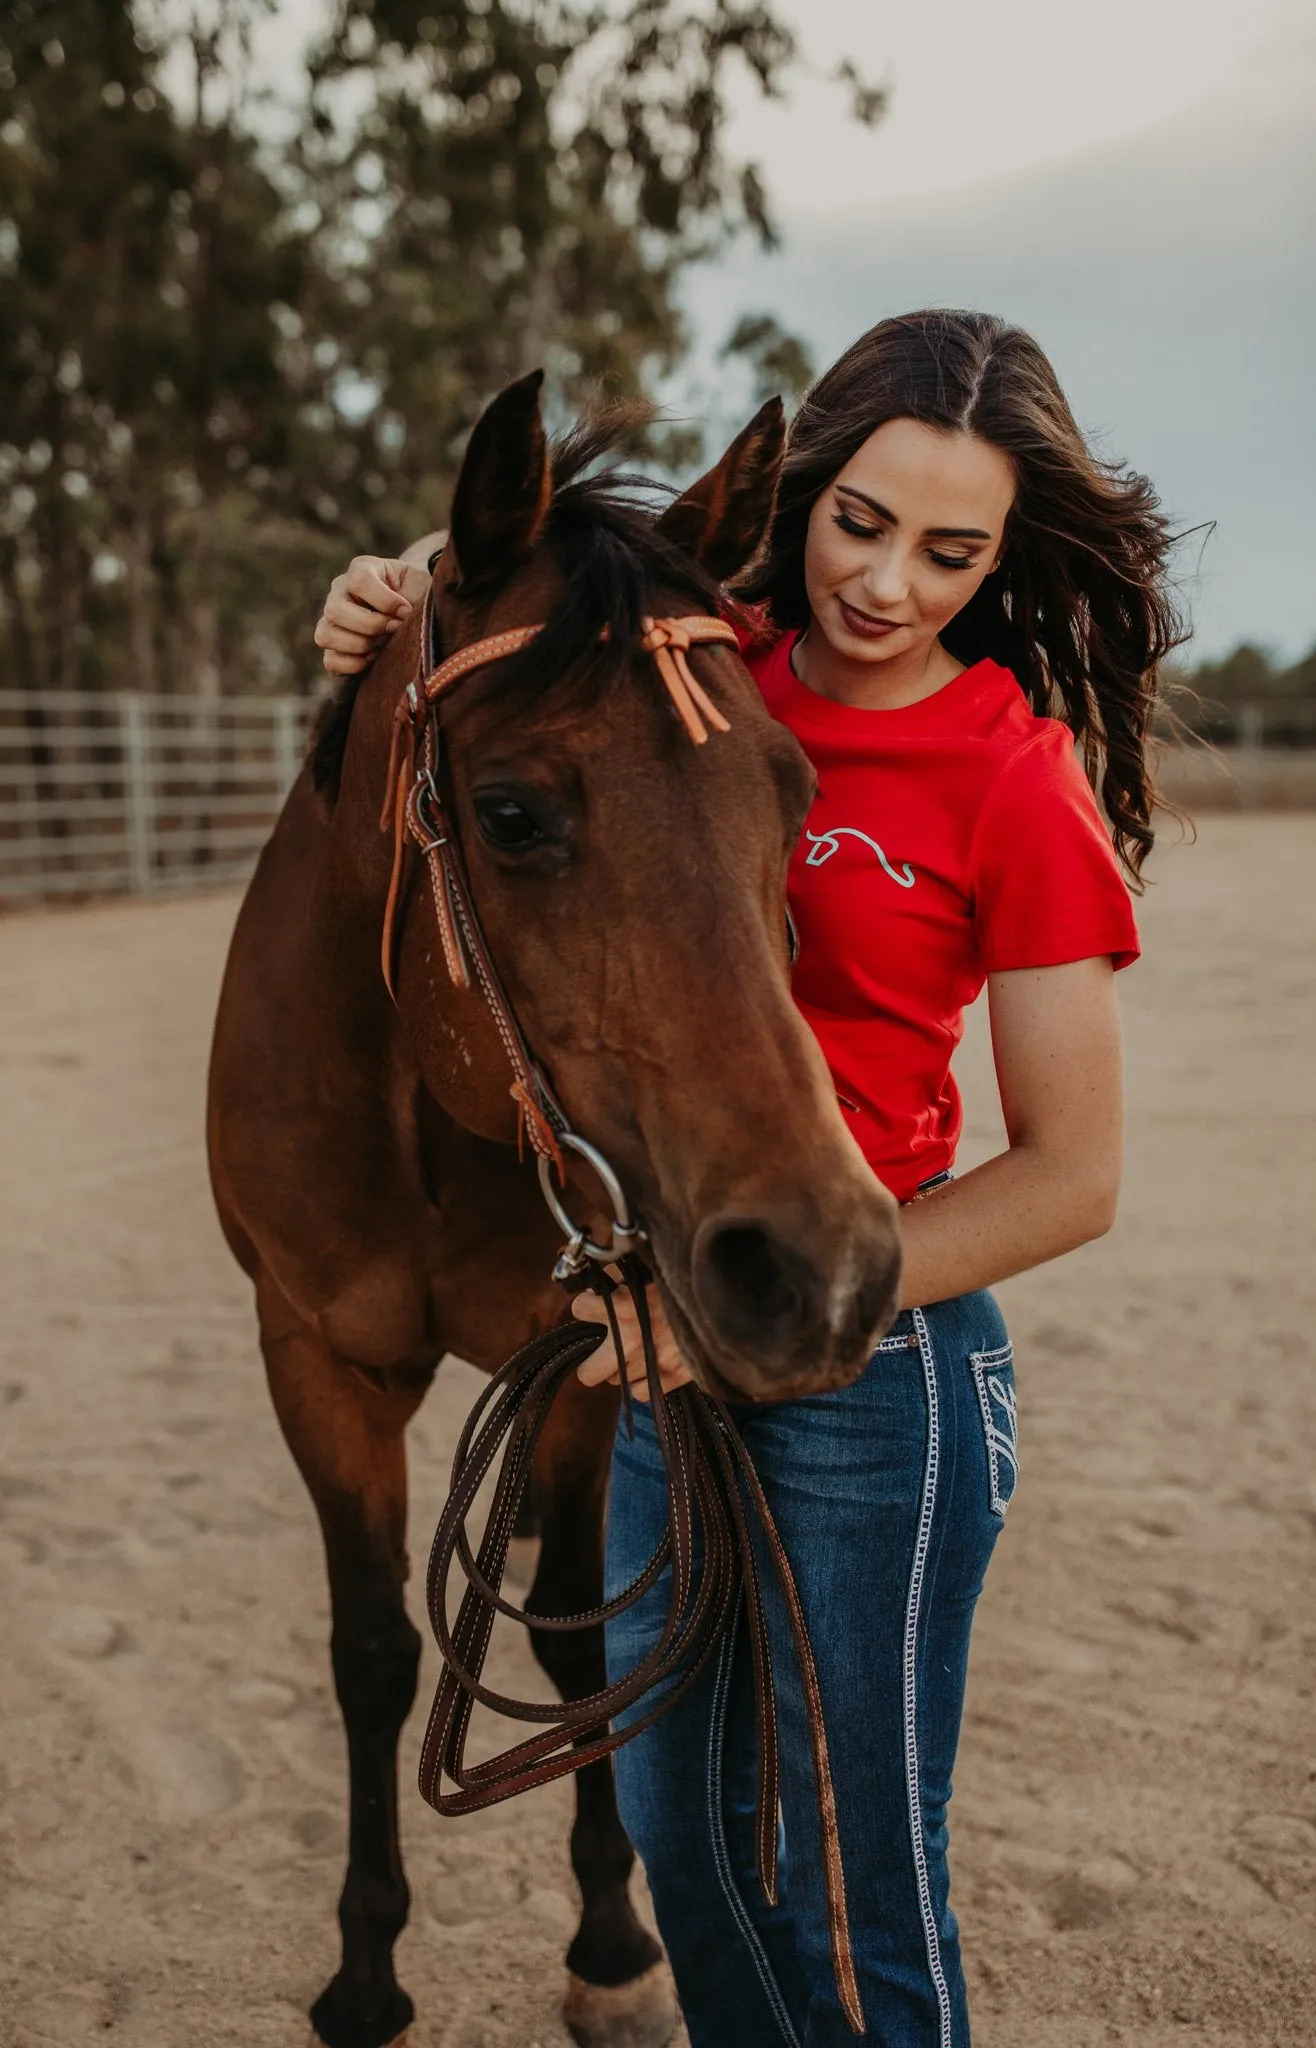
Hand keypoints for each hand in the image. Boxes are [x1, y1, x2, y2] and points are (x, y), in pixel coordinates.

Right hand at [313, 555, 430, 676]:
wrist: (414, 610)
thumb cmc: (417, 594)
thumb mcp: (420, 586)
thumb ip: (412, 599)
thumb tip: (397, 623)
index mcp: (362, 568)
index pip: (359, 580)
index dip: (385, 600)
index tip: (406, 611)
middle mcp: (339, 591)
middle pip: (335, 609)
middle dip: (370, 625)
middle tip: (393, 629)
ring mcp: (331, 619)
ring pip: (325, 635)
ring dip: (360, 645)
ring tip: (383, 644)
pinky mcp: (333, 646)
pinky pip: (330, 660)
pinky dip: (353, 664)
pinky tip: (373, 658)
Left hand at [573, 1280, 694, 1400]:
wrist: (724, 1304)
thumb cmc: (685, 1285)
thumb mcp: (649, 1271)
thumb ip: (620, 1274)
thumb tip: (601, 1278)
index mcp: (622, 1308)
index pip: (579, 1309)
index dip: (587, 1304)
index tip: (595, 1304)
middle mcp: (629, 1342)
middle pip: (587, 1374)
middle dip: (592, 1359)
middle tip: (605, 1346)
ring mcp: (647, 1366)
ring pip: (616, 1380)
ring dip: (623, 1366)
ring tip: (638, 1348)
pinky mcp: (667, 1380)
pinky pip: (640, 1392)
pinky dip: (644, 1381)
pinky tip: (652, 1364)